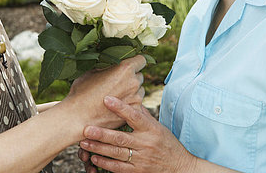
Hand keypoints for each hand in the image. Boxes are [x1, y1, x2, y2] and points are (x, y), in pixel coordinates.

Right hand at [62, 55, 145, 132]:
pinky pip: (136, 104)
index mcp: (125, 69)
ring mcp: (136, 98)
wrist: (78, 118)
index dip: (135, 62)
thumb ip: (107, 67)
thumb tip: (111, 65)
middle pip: (139, 76)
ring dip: (132, 91)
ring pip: (139, 91)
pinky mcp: (134, 111)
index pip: (141, 60)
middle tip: (118, 83)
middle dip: (131, 78)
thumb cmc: (82, 93)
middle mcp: (133, 82)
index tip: (129, 66)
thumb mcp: (92, 72)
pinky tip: (117, 106)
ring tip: (116, 96)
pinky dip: (129, 104)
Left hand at [78, 96, 193, 172]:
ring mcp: (141, 159)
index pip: (134, 116)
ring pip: (117, 153)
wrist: (180, 168)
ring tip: (85, 143)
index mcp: (151, 129)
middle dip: (101, 133)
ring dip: (99, 148)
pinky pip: (119, 168)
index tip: (106, 99)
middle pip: (120, 138)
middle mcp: (146, 144)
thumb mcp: (159, 127)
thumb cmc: (168, 144)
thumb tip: (131, 99)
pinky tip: (95, 158)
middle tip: (86, 128)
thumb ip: (143, 115)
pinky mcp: (138, 171)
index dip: (120, 108)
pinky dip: (106, 163)